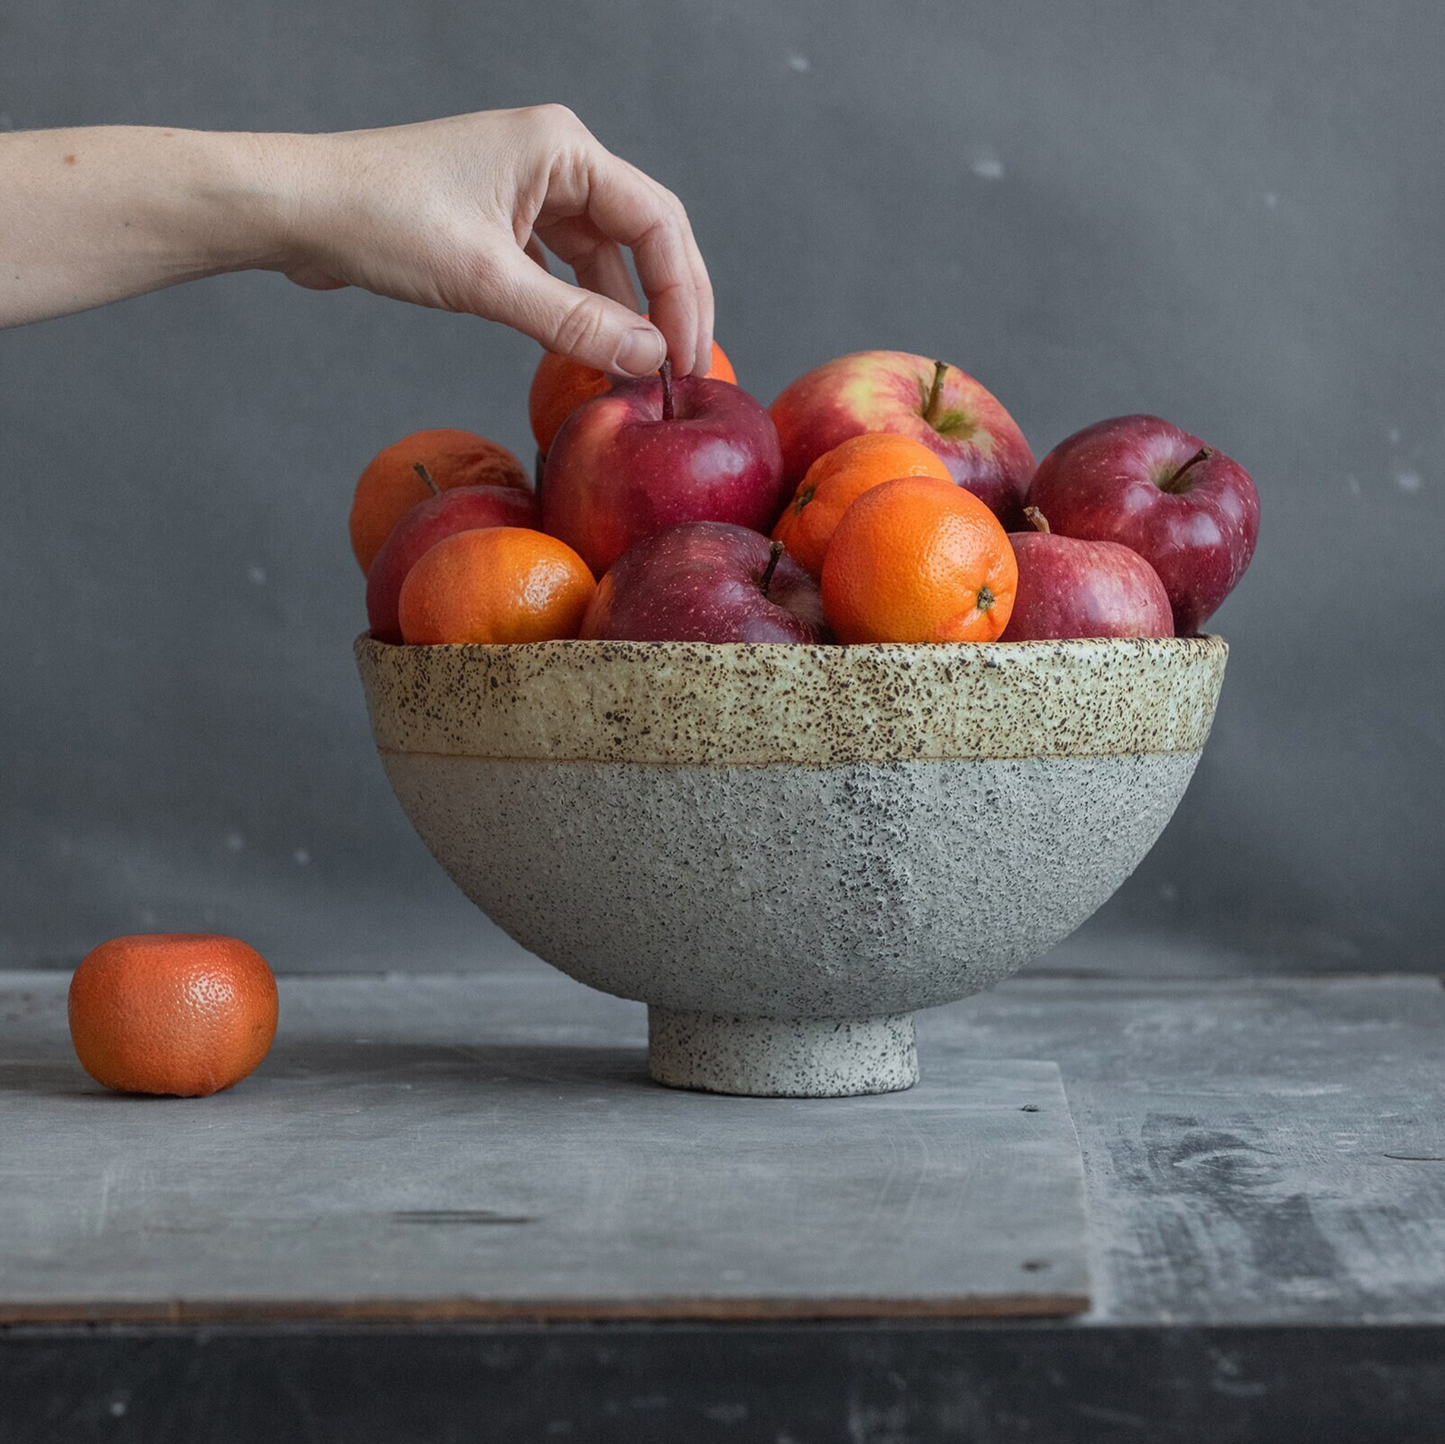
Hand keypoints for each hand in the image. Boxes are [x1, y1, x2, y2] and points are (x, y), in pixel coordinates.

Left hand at [276, 106, 713, 376]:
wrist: (299, 210)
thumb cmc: (380, 220)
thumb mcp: (486, 280)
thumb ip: (573, 323)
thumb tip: (647, 358)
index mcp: (562, 149)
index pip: (658, 222)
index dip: (682, 296)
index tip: (685, 359)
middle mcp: (555, 162)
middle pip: (644, 237)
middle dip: (666, 305)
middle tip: (681, 369)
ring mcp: (529, 192)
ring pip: (605, 258)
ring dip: (623, 314)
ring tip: (635, 370)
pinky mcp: (503, 223)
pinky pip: (565, 270)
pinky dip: (581, 311)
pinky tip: (587, 349)